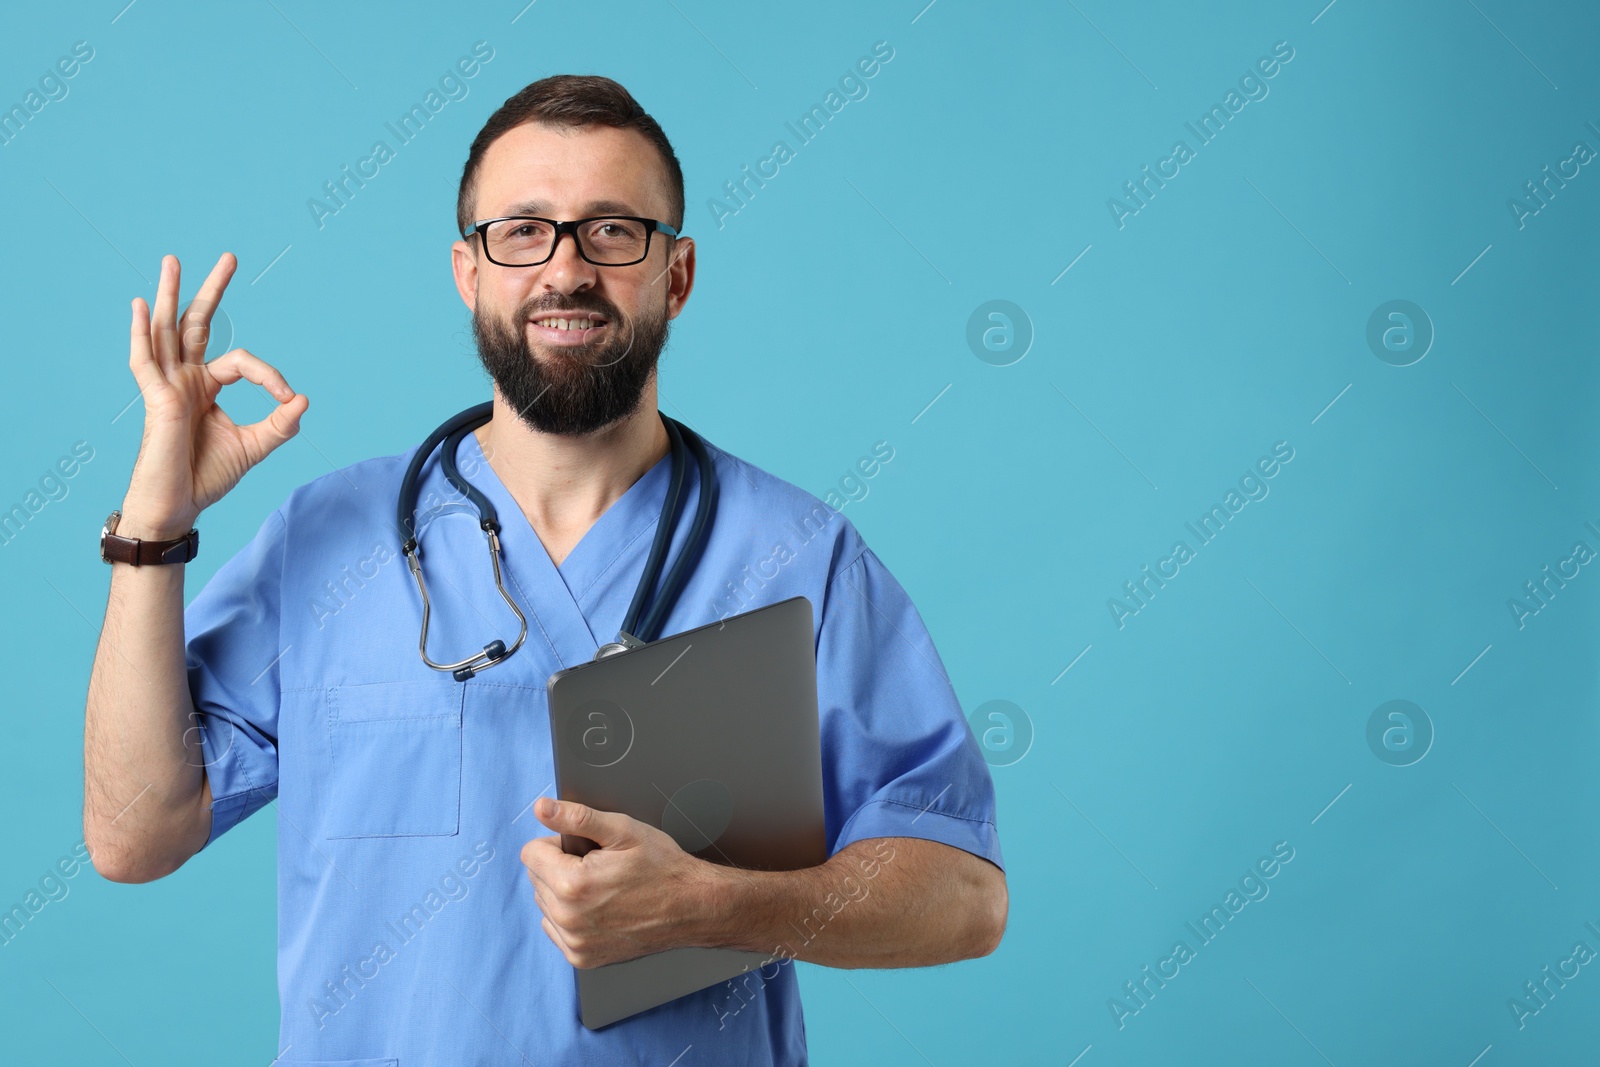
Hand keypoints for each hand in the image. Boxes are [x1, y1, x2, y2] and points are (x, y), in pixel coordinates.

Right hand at [122, 253, 307, 538]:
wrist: (177, 507)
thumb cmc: (206, 477)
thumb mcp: (253, 447)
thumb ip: (280, 424)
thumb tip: (303, 398)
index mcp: (206, 388)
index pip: (240, 361)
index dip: (269, 376)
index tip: (288, 398)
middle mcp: (185, 380)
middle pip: (196, 324)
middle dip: (213, 290)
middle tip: (230, 256)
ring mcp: (167, 387)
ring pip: (167, 330)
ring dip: (169, 294)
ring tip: (173, 259)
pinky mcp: (155, 400)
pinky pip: (144, 361)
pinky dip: (141, 332)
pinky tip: (141, 304)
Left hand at [522, 797, 720, 967]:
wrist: (692, 907)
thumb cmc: (662, 868)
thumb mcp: (623, 831)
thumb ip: (576, 817)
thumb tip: (542, 808)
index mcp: (572, 884)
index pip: (530, 853)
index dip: (557, 843)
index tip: (583, 848)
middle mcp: (568, 919)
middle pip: (536, 879)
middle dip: (560, 867)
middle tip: (598, 867)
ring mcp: (574, 942)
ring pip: (545, 904)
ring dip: (563, 893)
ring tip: (602, 887)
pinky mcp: (582, 957)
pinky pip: (556, 929)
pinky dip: (571, 916)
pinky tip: (600, 908)